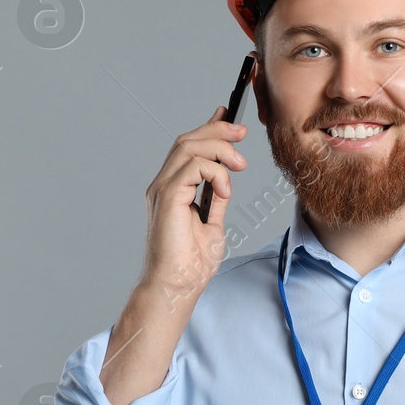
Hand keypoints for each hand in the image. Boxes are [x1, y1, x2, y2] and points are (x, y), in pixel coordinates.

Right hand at [140, 105, 248, 303]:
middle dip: (217, 130)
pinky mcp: (167, 197)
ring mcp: (162, 189)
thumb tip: (226, 176)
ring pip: (188, 146)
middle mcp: (164, 185)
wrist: (177, 287)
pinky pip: (193, 167)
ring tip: (240, 164)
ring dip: (219, 148)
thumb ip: (217, 197)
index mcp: (173, 189)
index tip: (230, 117)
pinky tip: (225, 190)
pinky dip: (215, 173)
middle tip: (242, 132)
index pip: (188, 147)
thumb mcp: (214, 223)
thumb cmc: (191, 264)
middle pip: (187, 140)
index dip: (208, 127)